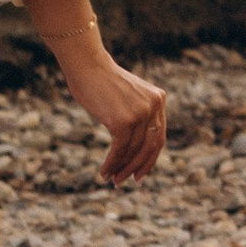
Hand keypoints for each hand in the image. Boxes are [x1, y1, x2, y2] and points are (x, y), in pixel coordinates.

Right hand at [60, 39, 168, 183]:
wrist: (87, 65)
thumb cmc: (100, 80)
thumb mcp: (128, 96)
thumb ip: (135, 114)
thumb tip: (132, 146)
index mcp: (158, 99)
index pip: (158, 136)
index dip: (149, 158)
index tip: (139, 173)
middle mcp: (154, 106)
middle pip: (150, 147)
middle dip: (137, 167)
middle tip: (124, 181)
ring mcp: (140, 114)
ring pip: (133, 151)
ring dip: (121, 169)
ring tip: (110, 178)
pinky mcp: (123, 122)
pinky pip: (120, 151)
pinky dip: (112, 164)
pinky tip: (103, 172)